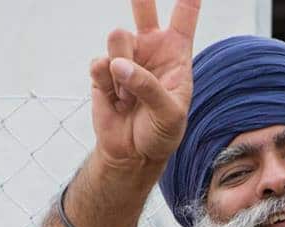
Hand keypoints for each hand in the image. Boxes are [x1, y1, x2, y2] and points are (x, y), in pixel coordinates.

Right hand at [89, 0, 200, 167]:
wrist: (133, 154)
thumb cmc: (161, 134)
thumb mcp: (170, 115)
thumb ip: (150, 87)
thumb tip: (119, 66)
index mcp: (176, 55)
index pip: (184, 17)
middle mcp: (150, 50)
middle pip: (144, 8)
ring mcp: (125, 57)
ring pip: (117, 36)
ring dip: (122, 69)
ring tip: (130, 96)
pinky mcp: (103, 70)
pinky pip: (99, 63)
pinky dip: (108, 85)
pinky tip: (117, 100)